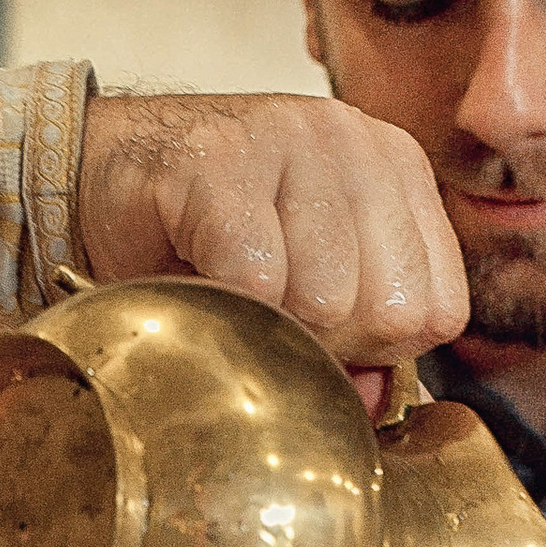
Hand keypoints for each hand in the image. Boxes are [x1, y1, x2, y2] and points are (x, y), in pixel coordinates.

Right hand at [75, 93, 463, 382]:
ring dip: (268, 319)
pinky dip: (222, 299)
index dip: (377, 349)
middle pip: (391, 311)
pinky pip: (255, 277)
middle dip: (326, 340)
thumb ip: (356, 344)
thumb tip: (373, 406)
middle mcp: (358, 144)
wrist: (106, 172)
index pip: (439, 308)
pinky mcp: (222, 159)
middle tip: (267, 310)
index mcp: (398, 171)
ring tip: (230, 286)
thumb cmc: (211, 232)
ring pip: (327, 299)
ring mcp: (294, 140)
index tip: (320, 330)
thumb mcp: (304, 282)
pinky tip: (198, 269)